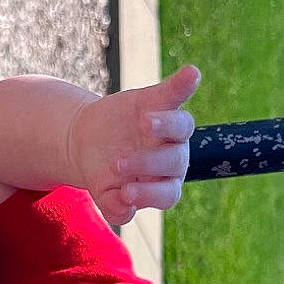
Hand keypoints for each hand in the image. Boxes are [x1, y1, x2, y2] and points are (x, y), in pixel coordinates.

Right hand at [66, 65, 202, 228]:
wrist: (91, 142)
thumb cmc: (104, 174)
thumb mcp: (104, 193)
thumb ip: (114, 208)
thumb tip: (125, 210)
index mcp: (164, 184)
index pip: (167, 193)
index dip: (150, 194)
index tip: (126, 192)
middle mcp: (174, 157)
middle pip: (175, 161)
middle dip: (148, 162)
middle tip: (117, 164)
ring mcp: (168, 129)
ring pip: (182, 126)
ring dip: (166, 124)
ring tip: (144, 123)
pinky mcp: (159, 100)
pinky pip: (176, 93)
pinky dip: (184, 83)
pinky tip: (192, 73)